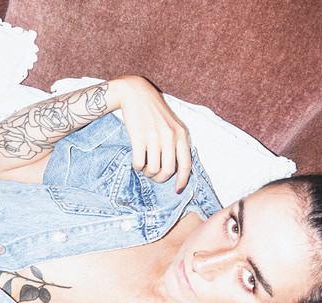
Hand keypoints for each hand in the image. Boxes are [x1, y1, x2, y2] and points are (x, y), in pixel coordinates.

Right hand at [111, 75, 191, 192]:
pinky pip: (139, 163)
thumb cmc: (155, 113)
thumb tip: (175, 170)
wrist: (136, 94)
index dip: (182, 180)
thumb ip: (176, 144)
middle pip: (168, 171)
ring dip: (147, 173)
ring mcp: (154, 136)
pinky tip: (137, 161)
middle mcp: (170, 136)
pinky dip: (137, 167)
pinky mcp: (139, 137)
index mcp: (181, 134)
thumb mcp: (172, 125)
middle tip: (154, 175)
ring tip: (145, 167)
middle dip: (160, 178)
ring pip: (153, 169)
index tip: (177, 190)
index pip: (185, 164)